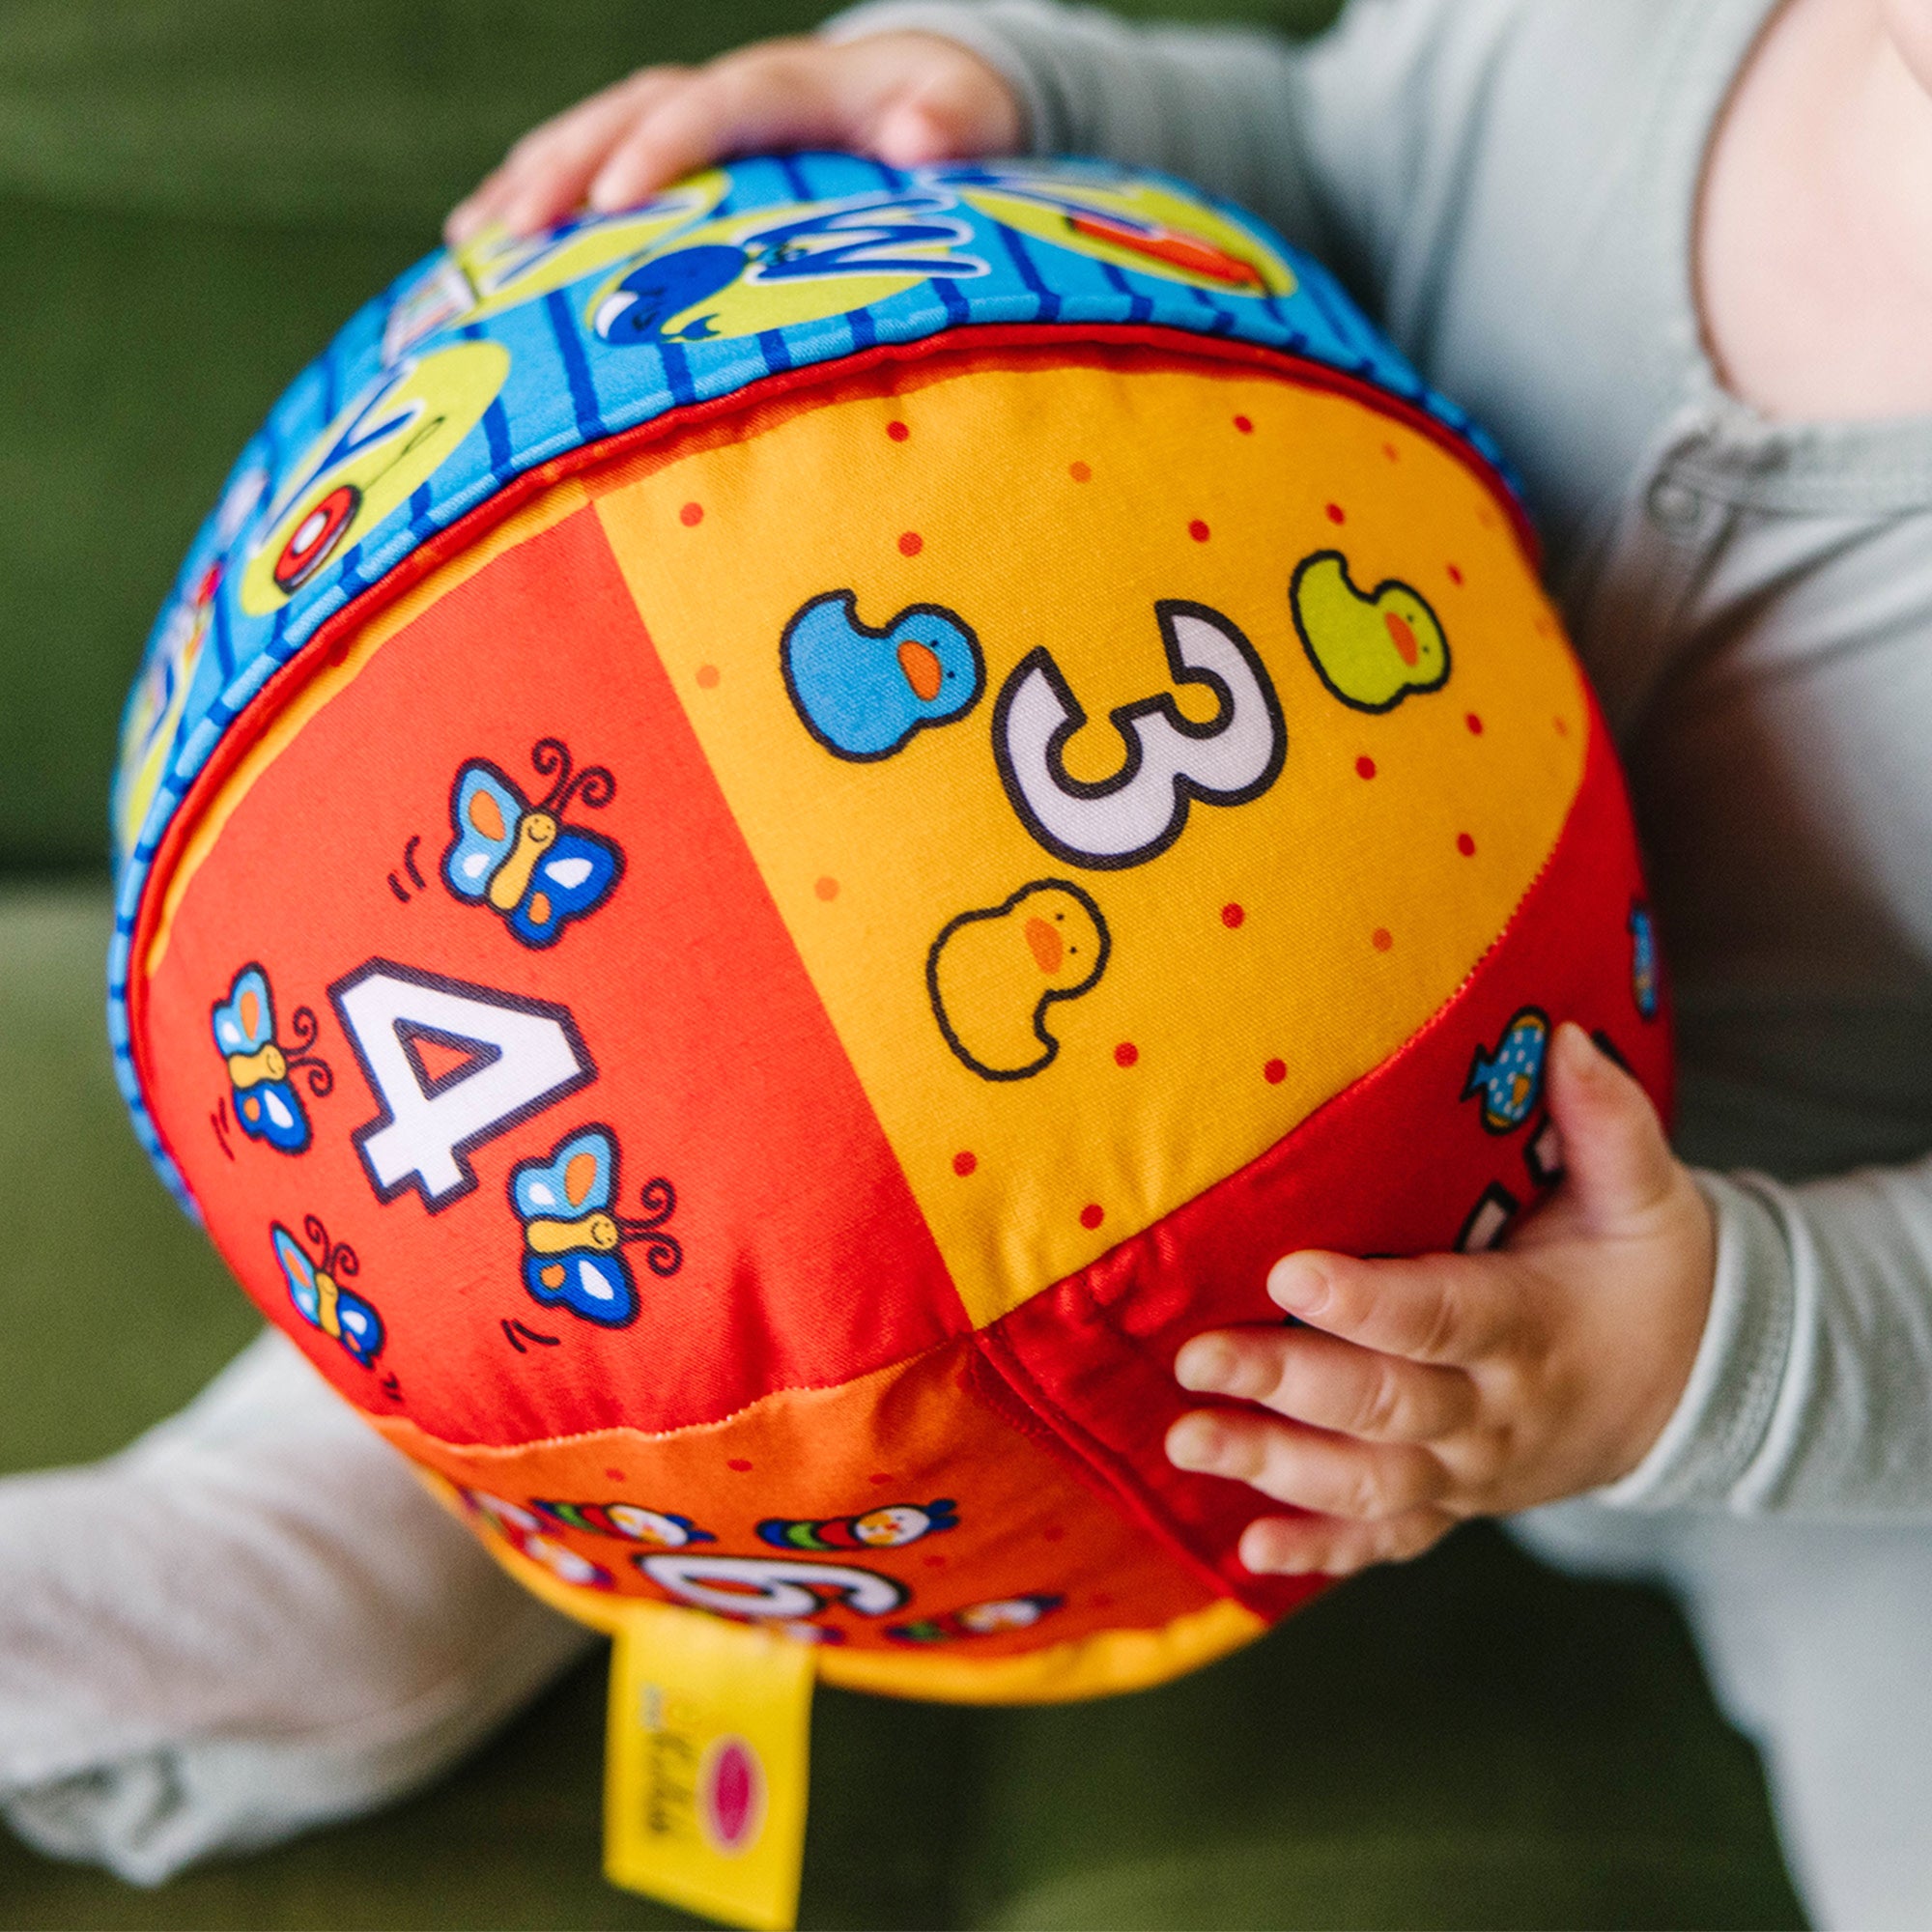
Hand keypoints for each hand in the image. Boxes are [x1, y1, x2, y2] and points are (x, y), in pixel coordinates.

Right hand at [446, 32, 1022, 245]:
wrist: (928, 94)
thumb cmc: (949, 115)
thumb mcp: (969, 110)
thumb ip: (950, 121)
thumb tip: (919, 137)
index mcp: (785, 88)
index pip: (709, 106)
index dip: (659, 148)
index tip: (612, 203)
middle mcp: (720, 97)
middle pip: (621, 117)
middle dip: (558, 172)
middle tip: (503, 238)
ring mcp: (687, 128)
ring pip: (587, 142)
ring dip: (524, 192)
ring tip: (465, 257)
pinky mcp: (671, 165)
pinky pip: (588, 176)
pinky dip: (531, 212)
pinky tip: (476, 265)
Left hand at [1166, 1022, 1714, 1576]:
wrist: (1689, 1386)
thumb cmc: (1645, 1273)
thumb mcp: (1646, 1196)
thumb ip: (1607, 1123)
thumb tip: (1567, 1040)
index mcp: (1531, 1324)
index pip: (1443, 1316)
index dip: (1367, 1304)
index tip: (1289, 1271)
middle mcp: (1495, 1410)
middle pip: (1388, 1407)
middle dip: (1288, 1384)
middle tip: (1198, 1359)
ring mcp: (1471, 1472)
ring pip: (1370, 1482)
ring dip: (1275, 1467)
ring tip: (1187, 1440)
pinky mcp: (1451, 1505)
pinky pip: (1384, 1540)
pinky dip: (1321, 1551)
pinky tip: (1248, 1550)